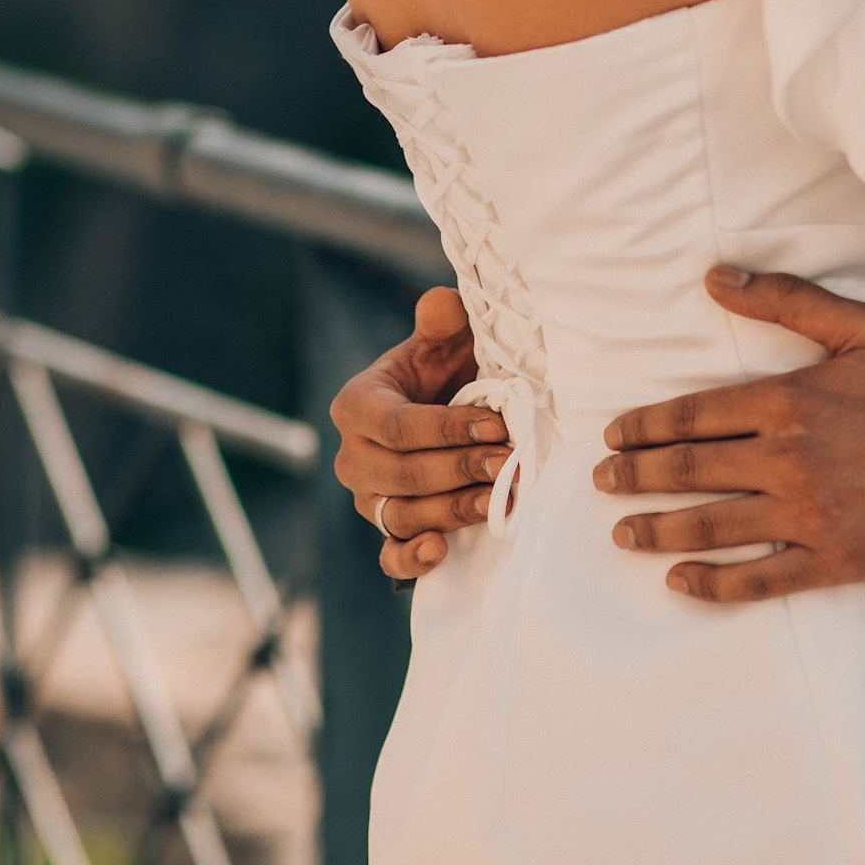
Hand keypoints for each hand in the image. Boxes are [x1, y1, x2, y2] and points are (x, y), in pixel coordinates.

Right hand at [330, 286, 508, 580]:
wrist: (453, 406)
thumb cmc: (448, 368)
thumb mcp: (445, 339)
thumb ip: (441, 321)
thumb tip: (442, 305)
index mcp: (358, 405)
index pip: (397, 426)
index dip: (447, 429)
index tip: (496, 426)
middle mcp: (354, 456)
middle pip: (402, 474)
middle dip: (460, 469)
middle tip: (510, 463)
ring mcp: (368, 498)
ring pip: (403, 514)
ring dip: (454, 510)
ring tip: (500, 498)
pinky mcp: (388, 530)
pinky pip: (390, 556)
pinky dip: (411, 558)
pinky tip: (441, 550)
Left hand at [595, 269, 864, 602]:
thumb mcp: (861, 328)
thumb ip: (786, 299)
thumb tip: (714, 277)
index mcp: (789, 400)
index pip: (695, 414)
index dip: (646, 427)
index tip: (614, 436)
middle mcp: (787, 461)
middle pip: (690, 470)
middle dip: (638, 476)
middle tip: (603, 482)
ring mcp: (806, 517)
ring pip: (712, 526)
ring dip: (658, 529)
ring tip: (623, 531)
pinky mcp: (832, 562)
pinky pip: (758, 581)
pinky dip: (712, 585)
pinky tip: (679, 581)